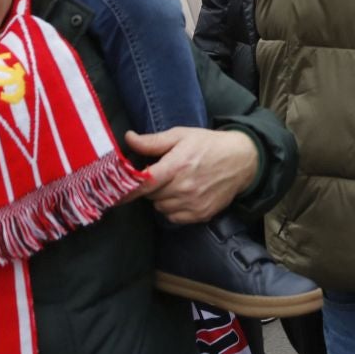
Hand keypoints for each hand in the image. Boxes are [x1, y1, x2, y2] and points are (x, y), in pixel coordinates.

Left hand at [125, 127, 259, 223]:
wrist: (241, 160)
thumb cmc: (208, 144)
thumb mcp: (180, 135)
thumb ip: (153, 141)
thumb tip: (128, 138)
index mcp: (177, 166)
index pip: (144, 183)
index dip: (126, 190)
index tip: (113, 193)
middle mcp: (184, 188)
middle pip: (150, 195)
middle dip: (150, 186)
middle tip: (160, 174)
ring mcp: (193, 204)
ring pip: (160, 207)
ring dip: (160, 198)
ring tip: (173, 183)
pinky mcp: (200, 215)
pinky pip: (174, 217)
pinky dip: (172, 208)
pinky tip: (182, 194)